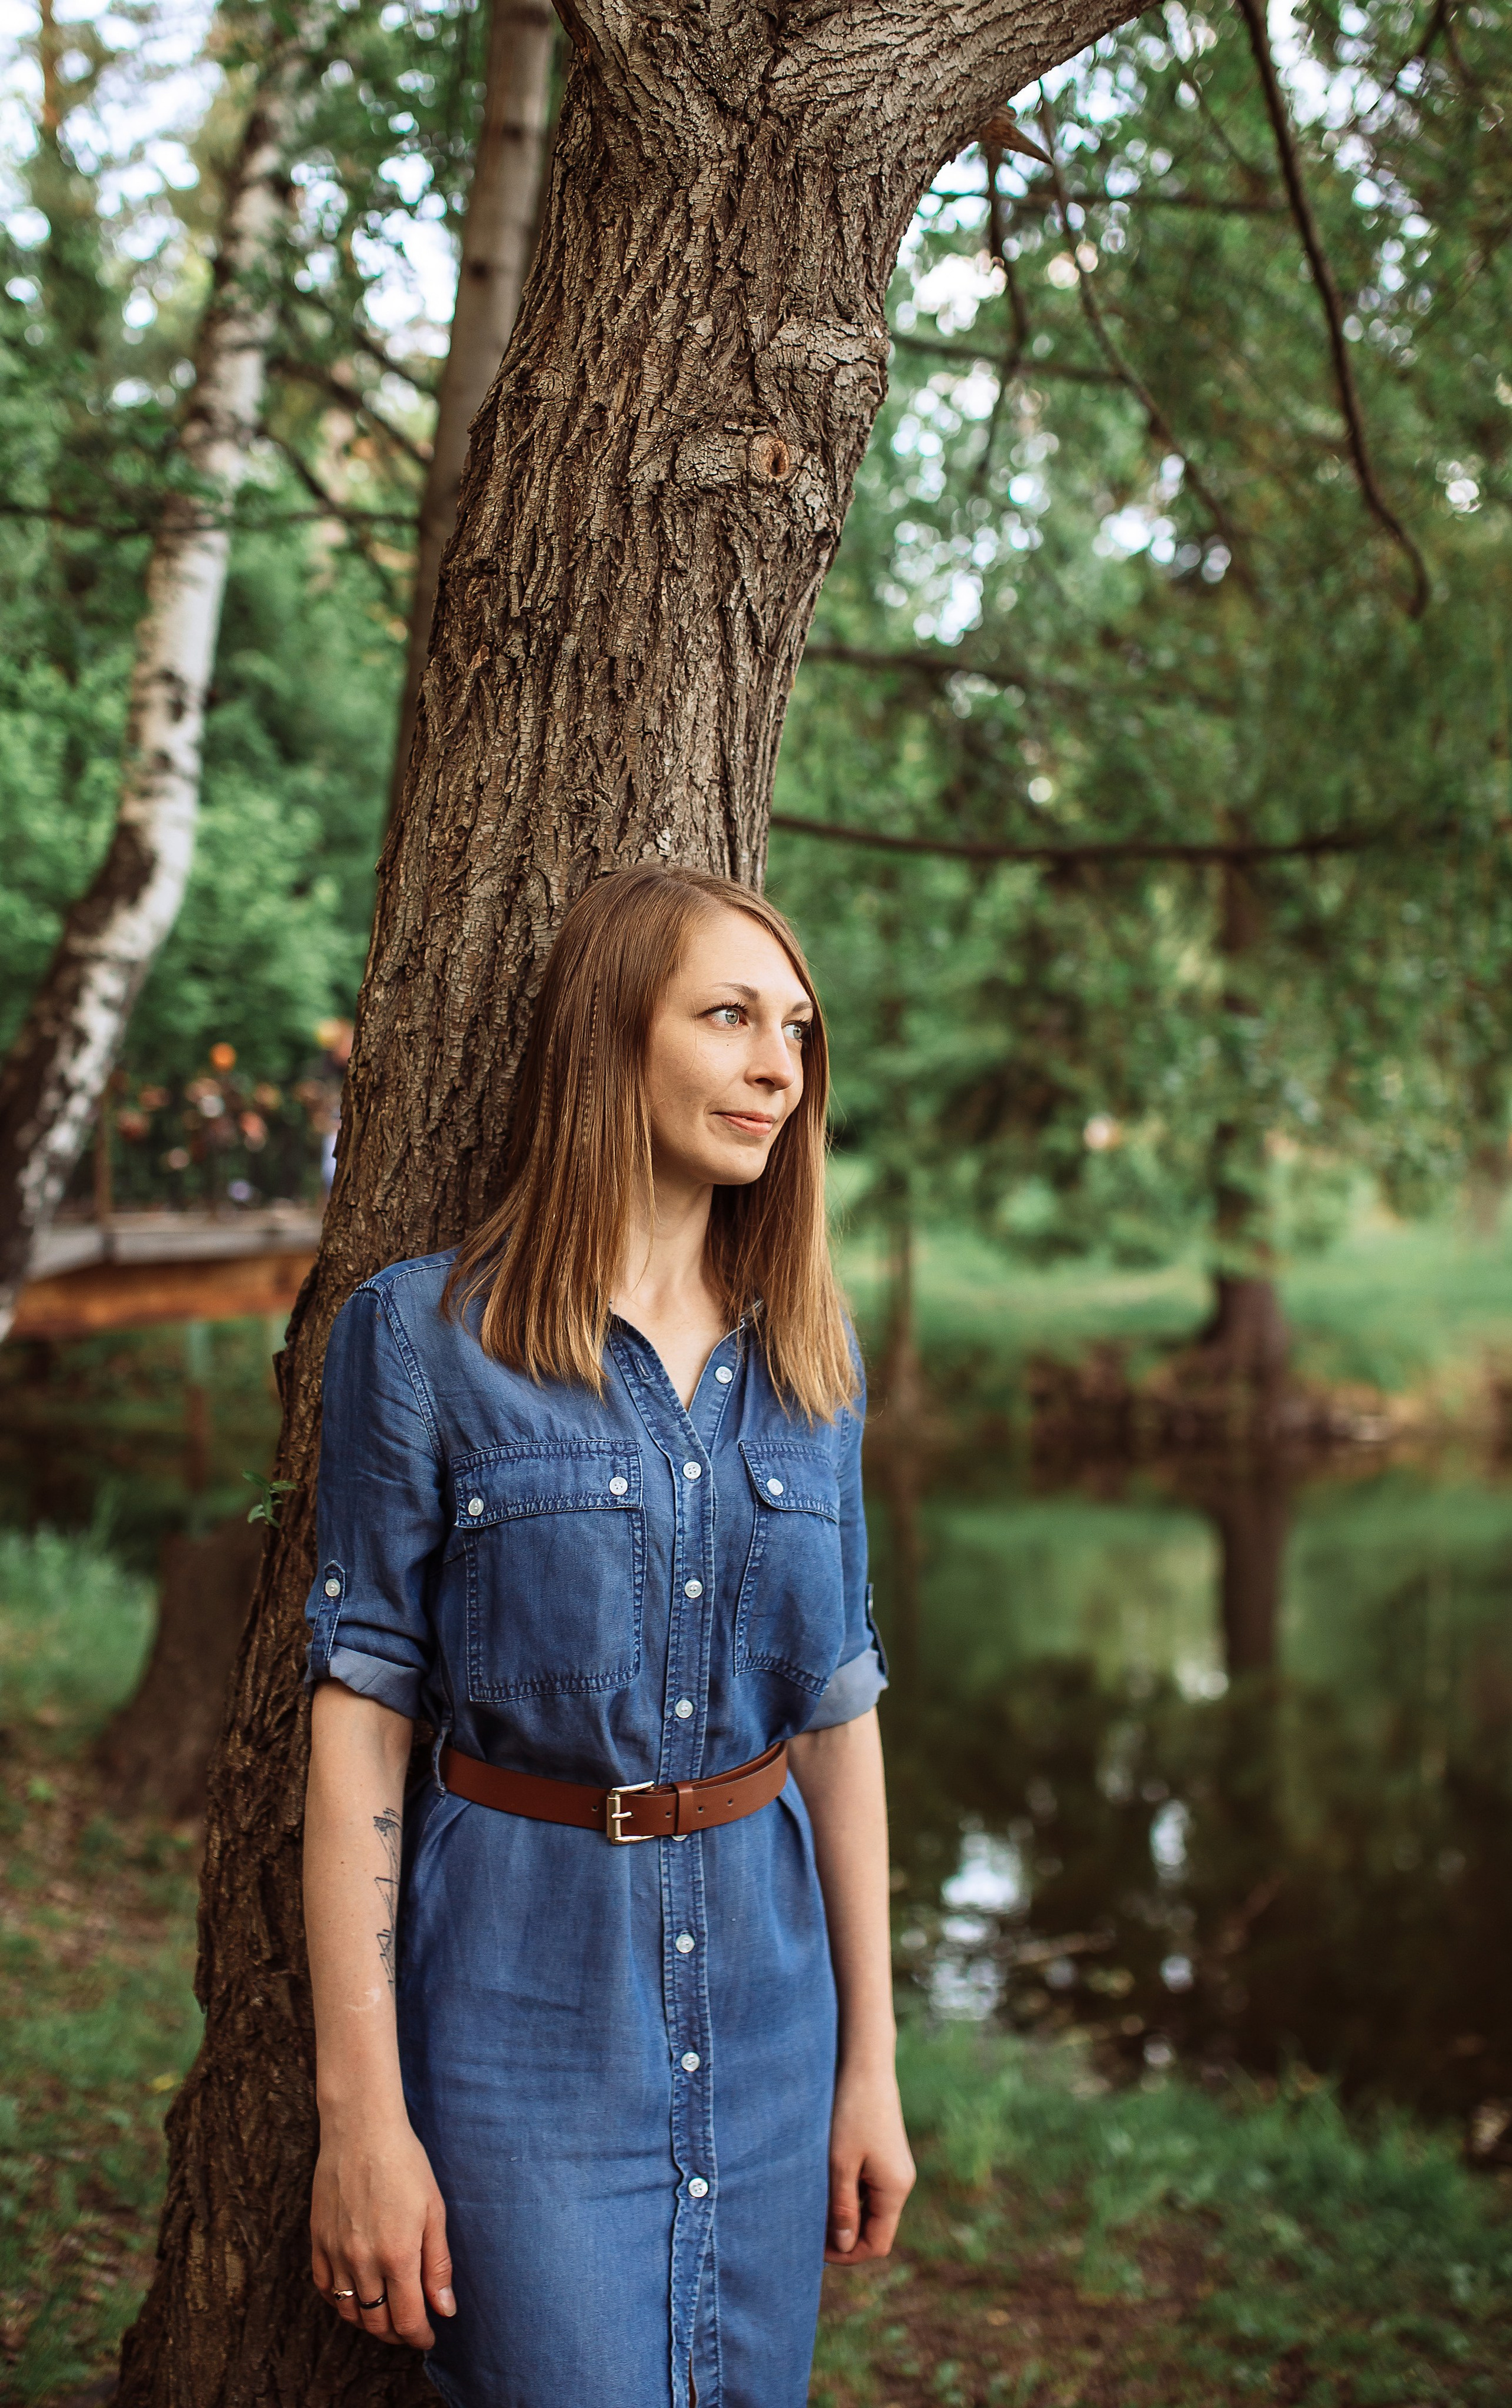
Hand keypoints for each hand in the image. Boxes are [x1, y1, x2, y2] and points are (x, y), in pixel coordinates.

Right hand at [310, 2114, 455, 2348]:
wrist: (360, 2129)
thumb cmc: (405, 2164)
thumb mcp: (434, 2211)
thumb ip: (438, 2264)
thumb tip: (445, 2309)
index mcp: (397, 2255)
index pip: (407, 2319)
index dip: (420, 2337)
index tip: (429, 2339)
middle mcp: (362, 2261)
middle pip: (376, 2322)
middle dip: (396, 2334)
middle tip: (411, 2328)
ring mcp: (335, 2252)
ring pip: (349, 2311)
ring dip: (369, 2322)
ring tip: (387, 2316)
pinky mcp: (317, 2241)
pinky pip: (325, 2288)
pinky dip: (340, 2302)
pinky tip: (355, 2297)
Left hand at [824, 2061, 915, 2264]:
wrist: (865, 2065)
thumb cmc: (850, 2112)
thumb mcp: (840, 2164)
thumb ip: (843, 2208)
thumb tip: (844, 2247)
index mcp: (894, 2189)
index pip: (876, 2245)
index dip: (847, 2254)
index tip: (815, 2249)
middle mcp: (901, 2183)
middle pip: (875, 2230)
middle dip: (844, 2237)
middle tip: (809, 2231)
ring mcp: (896, 2169)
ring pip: (871, 2210)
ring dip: (845, 2216)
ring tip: (814, 2208)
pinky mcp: (887, 2156)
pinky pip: (870, 2190)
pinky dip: (850, 2196)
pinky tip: (826, 2185)